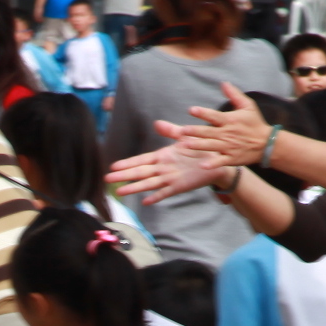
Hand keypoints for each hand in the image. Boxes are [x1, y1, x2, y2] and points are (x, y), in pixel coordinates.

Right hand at [106, 140, 224, 203]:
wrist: (217, 160)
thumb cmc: (199, 148)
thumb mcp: (184, 136)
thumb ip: (170, 131)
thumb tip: (156, 123)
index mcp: (162, 156)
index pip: (141, 160)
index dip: (127, 163)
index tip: (113, 166)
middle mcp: (162, 168)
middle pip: (139, 172)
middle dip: (124, 175)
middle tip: (107, 179)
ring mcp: (169, 178)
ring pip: (148, 184)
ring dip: (134, 187)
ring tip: (120, 191)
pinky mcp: (179, 186)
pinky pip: (165, 193)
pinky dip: (156, 197)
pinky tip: (145, 201)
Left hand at [172, 86, 273, 168]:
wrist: (266, 144)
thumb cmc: (255, 123)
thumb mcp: (248, 106)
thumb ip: (234, 94)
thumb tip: (223, 83)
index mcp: (230, 120)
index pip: (214, 116)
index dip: (203, 113)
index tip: (191, 110)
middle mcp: (227, 133)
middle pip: (208, 132)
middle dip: (195, 131)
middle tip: (182, 130)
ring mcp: (229, 147)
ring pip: (211, 146)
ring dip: (198, 145)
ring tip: (184, 145)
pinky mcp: (231, 158)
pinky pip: (220, 161)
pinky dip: (212, 164)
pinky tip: (202, 165)